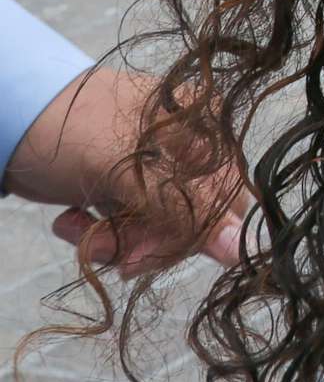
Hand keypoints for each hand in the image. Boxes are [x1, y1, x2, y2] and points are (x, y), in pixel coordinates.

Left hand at [5, 65, 247, 271]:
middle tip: (97, 246)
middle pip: (195, 222)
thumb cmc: (75, 131)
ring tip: (77, 231)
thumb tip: (243, 248)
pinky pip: (137, 228)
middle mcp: (194, 149)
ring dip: (116, 242)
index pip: (225, 202)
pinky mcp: (137, 188)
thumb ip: (189, 208)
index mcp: (208, 130)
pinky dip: (104, 235)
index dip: (186, 239)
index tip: (134, 260)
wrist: (17, 121)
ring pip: (162, 232)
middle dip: (143, 243)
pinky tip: (74, 222)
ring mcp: (165, 169)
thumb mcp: (132, 170)